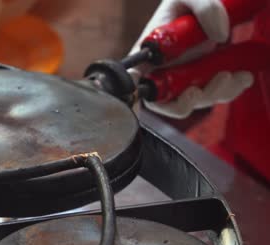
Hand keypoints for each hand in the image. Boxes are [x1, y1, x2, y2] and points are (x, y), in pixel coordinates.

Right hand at [130, 0, 253, 118]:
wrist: (207, 5)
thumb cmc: (186, 2)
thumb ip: (203, 7)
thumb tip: (220, 35)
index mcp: (147, 54)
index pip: (136, 81)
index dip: (144, 93)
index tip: (166, 92)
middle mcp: (161, 71)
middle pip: (167, 101)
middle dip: (189, 101)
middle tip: (208, 85)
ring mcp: (183, 79)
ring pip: (195, 101)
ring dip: (216, 94)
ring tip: (235, 75)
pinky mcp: (203, 80)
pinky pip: (215, 95)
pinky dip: (230, 90)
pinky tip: (242, 75)